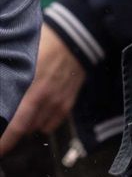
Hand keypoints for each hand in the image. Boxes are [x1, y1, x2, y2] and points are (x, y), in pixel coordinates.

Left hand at [0, 27, 84, 156]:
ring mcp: (58, 102)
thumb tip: (2, 82)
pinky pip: (51, 123)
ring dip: (26, 126)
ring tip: (19, 118)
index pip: (14, 124)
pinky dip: (41, 123)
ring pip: (36, 126)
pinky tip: (37, 113)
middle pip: (23, 129)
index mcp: (30, 88)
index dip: (4, 141)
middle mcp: (44, 99)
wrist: (79, 34)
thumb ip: (9, 73)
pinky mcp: (68, 101)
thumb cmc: (47, 40)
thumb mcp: (21, 54)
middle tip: (1, 140)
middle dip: (9, 138)